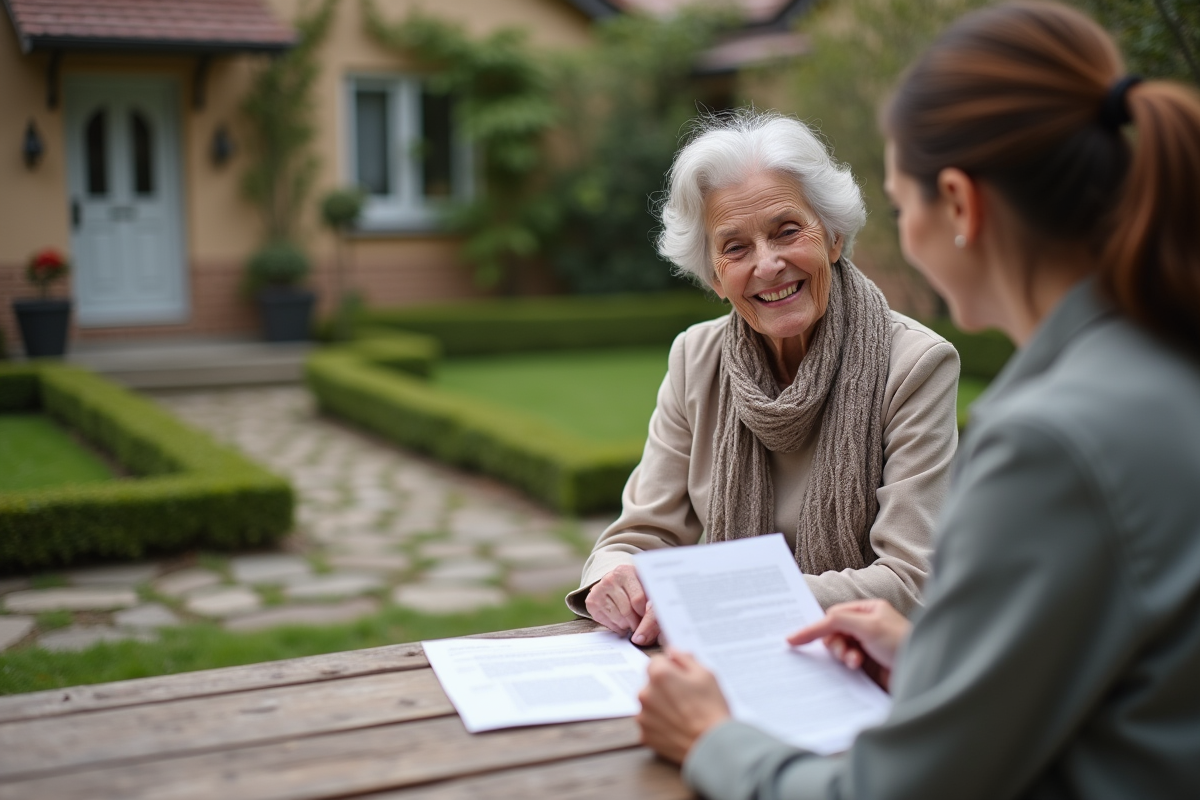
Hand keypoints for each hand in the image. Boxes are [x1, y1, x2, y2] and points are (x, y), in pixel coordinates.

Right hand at [585, 565, 660, 644]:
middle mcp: (610, 578)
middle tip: (641, 623)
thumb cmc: (637, 588)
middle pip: (626, 611)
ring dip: (627, 625)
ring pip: (617, 619)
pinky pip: (607, 623)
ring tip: (632, 621)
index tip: (649, 618)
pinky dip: (617, 627)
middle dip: (636, 622)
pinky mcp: (591, 602)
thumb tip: (643, 637)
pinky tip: (621, 621)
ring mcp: (598, 590)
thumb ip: (652, 610)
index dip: (646, 614)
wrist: (617, 583)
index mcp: (626, 572)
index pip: (638, 600)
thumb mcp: (648, 592)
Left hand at [637, 648, 730, 763]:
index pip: (657, 661)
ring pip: (649, 703)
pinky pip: (649, 723)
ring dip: (660, 705)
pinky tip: (676, 727)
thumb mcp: (706, 674)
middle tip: (685, 698)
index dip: (671, 668)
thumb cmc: (711, 709)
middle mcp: (645, 693)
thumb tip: (673, 652)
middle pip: (650, 683)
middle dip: (664, 687)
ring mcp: (643, 716)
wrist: (713, 745)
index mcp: (659, 674)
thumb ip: (685, 658)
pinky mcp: (644, 735)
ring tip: (682, 714)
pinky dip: (659, 724)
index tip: (682, 678)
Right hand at [786, 599, 911, 691]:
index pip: (834, 615)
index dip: (816, 627)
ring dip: (843, 655)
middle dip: (835, 643)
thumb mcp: (867, 626)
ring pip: (839, 649)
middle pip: (834, 633)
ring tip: (854, 662)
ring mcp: (867, 647)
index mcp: (869, 610)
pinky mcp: (868, 666)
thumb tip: (812, 626)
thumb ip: (838, 621)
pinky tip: (856, 669)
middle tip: (844, 653)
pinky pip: (846, 665)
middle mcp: (867, 627)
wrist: (922, 674)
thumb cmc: (901, 643)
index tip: (794, 639)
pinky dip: (846, 666)